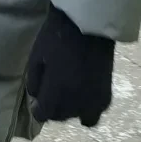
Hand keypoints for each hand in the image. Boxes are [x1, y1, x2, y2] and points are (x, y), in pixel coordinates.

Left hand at [26, 7, 114, 126]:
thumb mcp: (36, 56)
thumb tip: (36, 99)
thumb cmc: (57, 36)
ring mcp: (93, 99)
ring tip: (67, 93)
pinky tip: (83, 97)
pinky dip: (87, 109)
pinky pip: (94, 113)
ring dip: (69, 109)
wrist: (88, 24)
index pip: (43, 114)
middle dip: (52, 107)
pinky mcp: (107, 95)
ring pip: (76, 116)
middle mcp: (76, 100)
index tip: (38, 101)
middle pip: (59, 116)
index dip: (37, 108)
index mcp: (57, 90)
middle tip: (51, 92)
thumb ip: (34, 82)